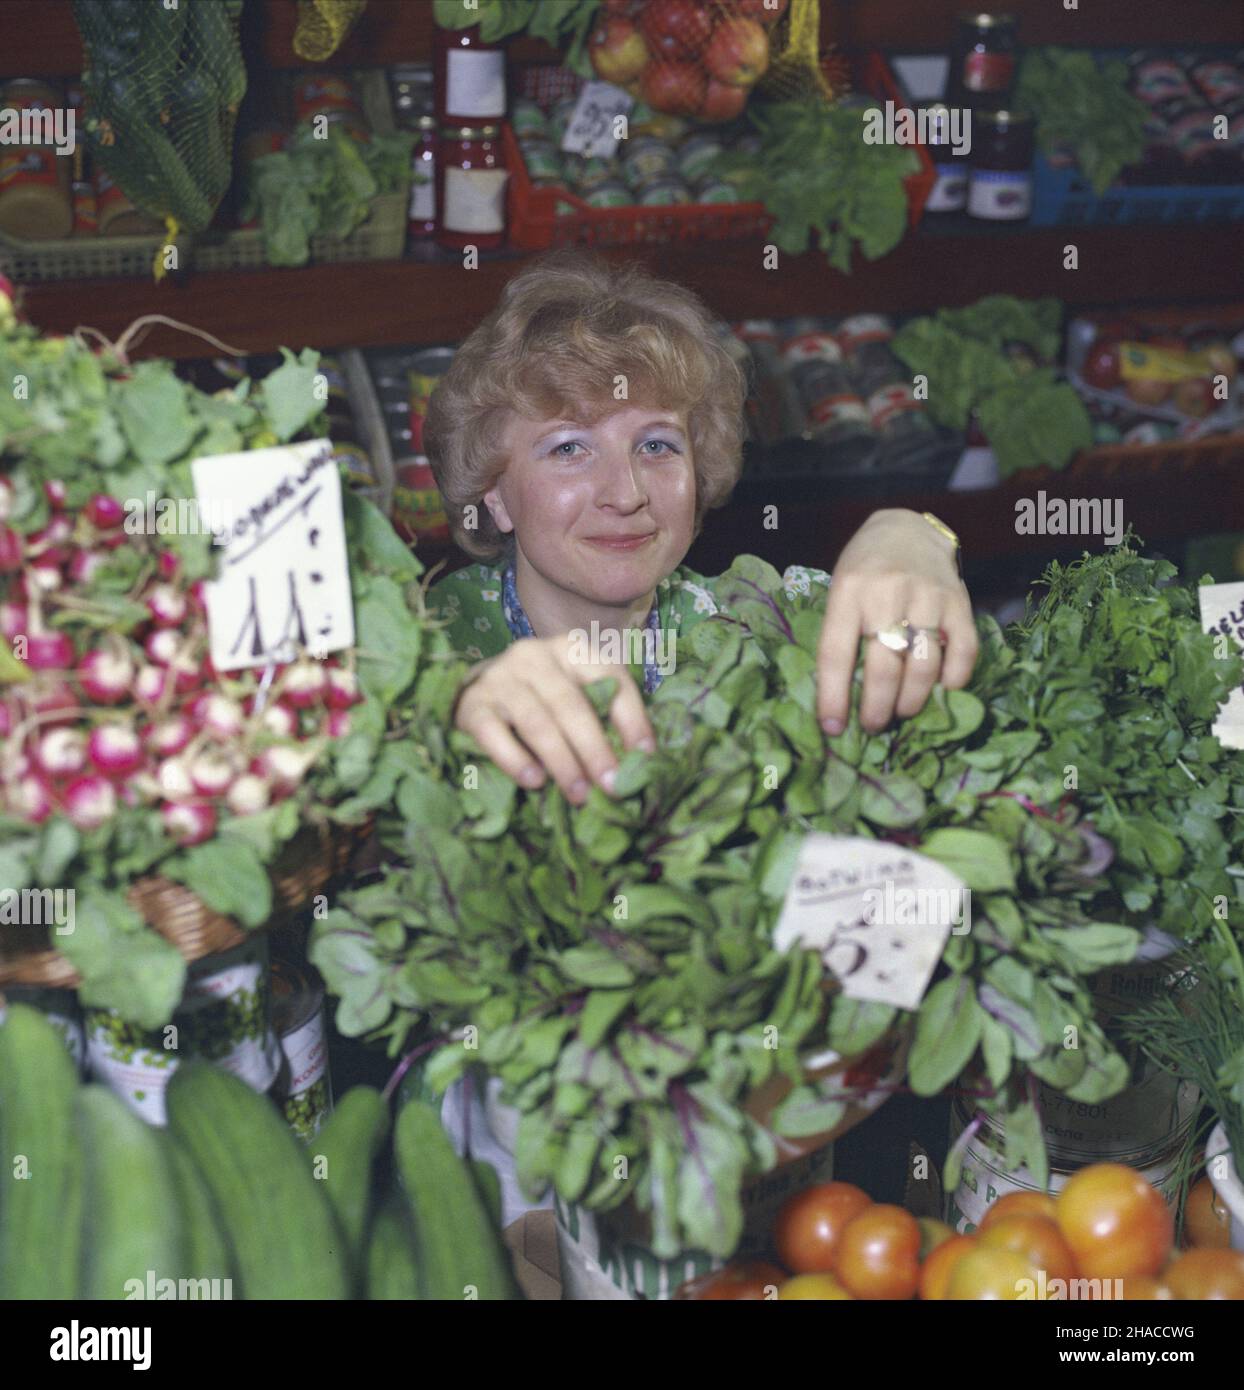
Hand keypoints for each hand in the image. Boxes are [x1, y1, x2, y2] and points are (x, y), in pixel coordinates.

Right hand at [453, 636, 655, 804]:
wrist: (475, 691)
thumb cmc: (539, 698)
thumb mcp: (572, 693)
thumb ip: (601, 715)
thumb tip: (637, 763)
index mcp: (570, 649)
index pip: (610, 677)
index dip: (632, 718)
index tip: (644, 757)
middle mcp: (534, 656)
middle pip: (572, 705)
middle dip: (595, 749)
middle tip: (612, 786)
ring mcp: (500, 678)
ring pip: (537, 721)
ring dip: (562, 762)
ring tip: (578, 794)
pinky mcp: (472, 705)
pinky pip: (494, 734)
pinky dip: (516, 760)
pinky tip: (534, 782)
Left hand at [816, 510, 978, 733]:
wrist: (906, 530)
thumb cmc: (864, 571)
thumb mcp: (839, 593)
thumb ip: (841, 636)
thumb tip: (840, 700)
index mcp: (848, 591)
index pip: (836, 654)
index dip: (833, 697)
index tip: (833, 728)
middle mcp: (887, 592)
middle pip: (884, 667)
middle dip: (877, 708)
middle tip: (873, 725)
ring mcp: (928, 596)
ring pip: (923, 666)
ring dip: (912, 701)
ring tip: (902, 713)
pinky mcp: (959, 601)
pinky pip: (963, 651)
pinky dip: (954, 680)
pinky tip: (942, 691)